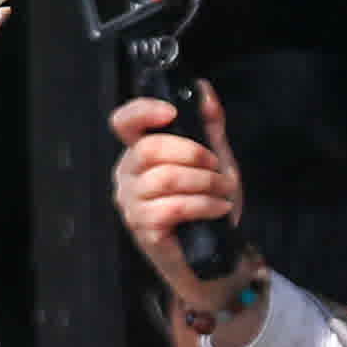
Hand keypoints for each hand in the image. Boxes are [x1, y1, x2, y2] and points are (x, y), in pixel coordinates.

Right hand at [107, 89, 249, 316]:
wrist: (212, 258)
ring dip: (205, 182)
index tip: (171, 113)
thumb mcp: (215, 160)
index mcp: (138, 154)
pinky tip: (219, 208)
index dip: (142, 111)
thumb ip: (209, 124)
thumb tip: (203, 88)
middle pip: (148, 149)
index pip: (122, 122)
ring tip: (223, 191)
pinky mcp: (144, 229)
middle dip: (193, 154)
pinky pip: (174, 206)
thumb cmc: (207, 207)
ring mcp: (131, 204)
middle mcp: (126, 176)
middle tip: (216, 168)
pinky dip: (204, 204)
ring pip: (166, 178)